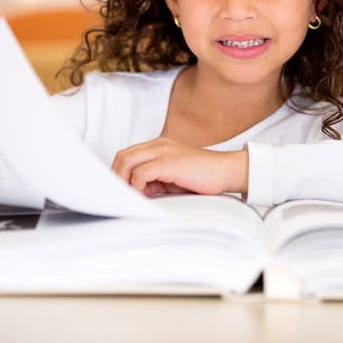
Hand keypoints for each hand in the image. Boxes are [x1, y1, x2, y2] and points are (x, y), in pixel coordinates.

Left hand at [111, 136, 247, 197]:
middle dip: (115, 176)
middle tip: (116, 195)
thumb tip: (135, 192)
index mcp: (158, 146)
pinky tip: (140, 197)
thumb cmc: (203, 176)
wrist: (226, 171)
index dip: (118, 172)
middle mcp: (158, 145)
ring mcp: (163, 151)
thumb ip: (153, 180)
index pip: (128, 155)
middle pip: (123, 156)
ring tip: (125, 197)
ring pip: (127, 161)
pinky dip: (135, 186)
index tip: (117, 190)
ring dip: (122, 181)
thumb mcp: (172, 177)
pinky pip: (141, 173)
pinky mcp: (168, 162)